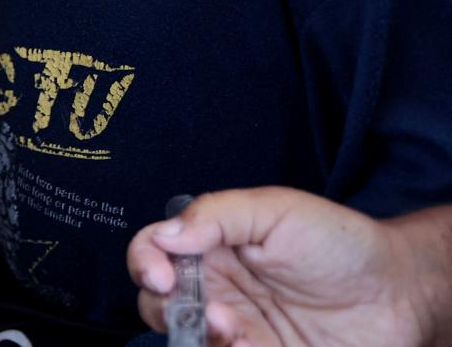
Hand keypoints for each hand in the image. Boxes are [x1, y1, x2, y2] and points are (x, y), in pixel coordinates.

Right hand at [127, 187, 429, 345]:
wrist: (398, 294)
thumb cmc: (338, 242)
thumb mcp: (276, 210)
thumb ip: (217, 215)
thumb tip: (164, 236)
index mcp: (210, 246)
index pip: (152, 251)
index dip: (145, 263)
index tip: (164, 278)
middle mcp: (214, 288)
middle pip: (156, 303)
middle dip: (167, 310)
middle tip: (210, 313)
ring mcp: (235, 329)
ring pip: (185, 338)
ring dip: (198, 338)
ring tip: (237, 334)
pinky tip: (253, 346)